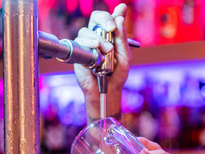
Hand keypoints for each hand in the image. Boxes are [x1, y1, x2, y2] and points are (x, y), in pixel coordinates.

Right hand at [74, 4, 131, 118]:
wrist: (109, 90)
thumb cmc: (117, 74)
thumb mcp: (125, 55)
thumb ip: (122, 37)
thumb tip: (120, 16)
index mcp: (109, 36)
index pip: (108, 18)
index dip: (113, 13)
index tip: (121, 11)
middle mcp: (96, 37)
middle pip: (94, 18)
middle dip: (103, 19)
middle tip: (111, 28)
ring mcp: (86, 45)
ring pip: (86, 31)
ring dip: (98, 39)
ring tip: (107, 50)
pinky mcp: (78, 53)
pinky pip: (79, 42)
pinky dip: (89, 45)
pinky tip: (96, 50)